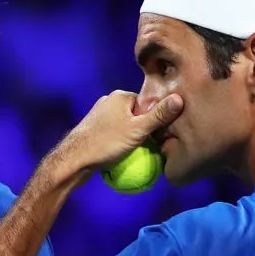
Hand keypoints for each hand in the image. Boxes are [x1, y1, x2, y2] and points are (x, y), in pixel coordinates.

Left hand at [52, 90, 182, 173]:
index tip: (156, 135)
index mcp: (120, 96)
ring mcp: (99, 114)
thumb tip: (180, 98)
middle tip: (146, 146)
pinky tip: (120, 154)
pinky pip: (113, 133)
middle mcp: (109, 101)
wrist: (74, 159)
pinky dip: (119, 142)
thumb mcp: (138, 130)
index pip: (147, 104)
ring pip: (124, 124)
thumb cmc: (107, 143)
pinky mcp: (93, 128)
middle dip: (142, 129)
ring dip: (131, 137)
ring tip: (134, 152)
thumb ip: (159, 116)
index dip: (154, 119)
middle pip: (136, 114)